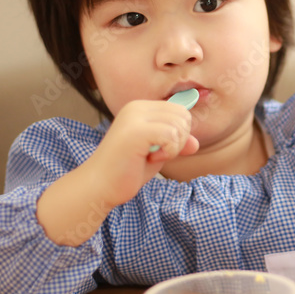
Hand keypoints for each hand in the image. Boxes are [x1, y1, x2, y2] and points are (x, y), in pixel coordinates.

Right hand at [82, 99, 198, 208]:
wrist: (99, 186)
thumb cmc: (125, 171)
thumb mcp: (157, 154)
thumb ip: (175, 144)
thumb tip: (195, 143)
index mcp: (140, 108)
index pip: (179, 110)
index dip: (180, 134)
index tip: (162, 149)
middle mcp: (136, 107)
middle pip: (182, 115)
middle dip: (180, 139)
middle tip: (158, 154)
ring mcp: (135, 117)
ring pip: (179, 125)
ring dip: (174, 147)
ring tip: (152, 157)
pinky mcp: (136, 131)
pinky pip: (171, 135)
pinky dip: (169, 151)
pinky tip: (151, 159)